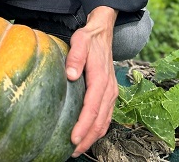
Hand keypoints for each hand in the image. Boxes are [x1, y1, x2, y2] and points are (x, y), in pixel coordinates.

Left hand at [66, 6, 117, 157]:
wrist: (103, 33)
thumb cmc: (89, 38)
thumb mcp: (80, 42)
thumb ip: (75, 57)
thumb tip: (70, 75)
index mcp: (100, 79)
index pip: (92, 108)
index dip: (83, 125)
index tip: (73, 138)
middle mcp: (108, 89)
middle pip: (99, 120)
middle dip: (87, 138)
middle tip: (72, 151)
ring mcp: (111, 93)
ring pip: (104, 121)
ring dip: (93, 136)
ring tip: (78, 148)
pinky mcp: (110, 94)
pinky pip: (106, 116)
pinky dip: (98, 129)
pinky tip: (88, 135)